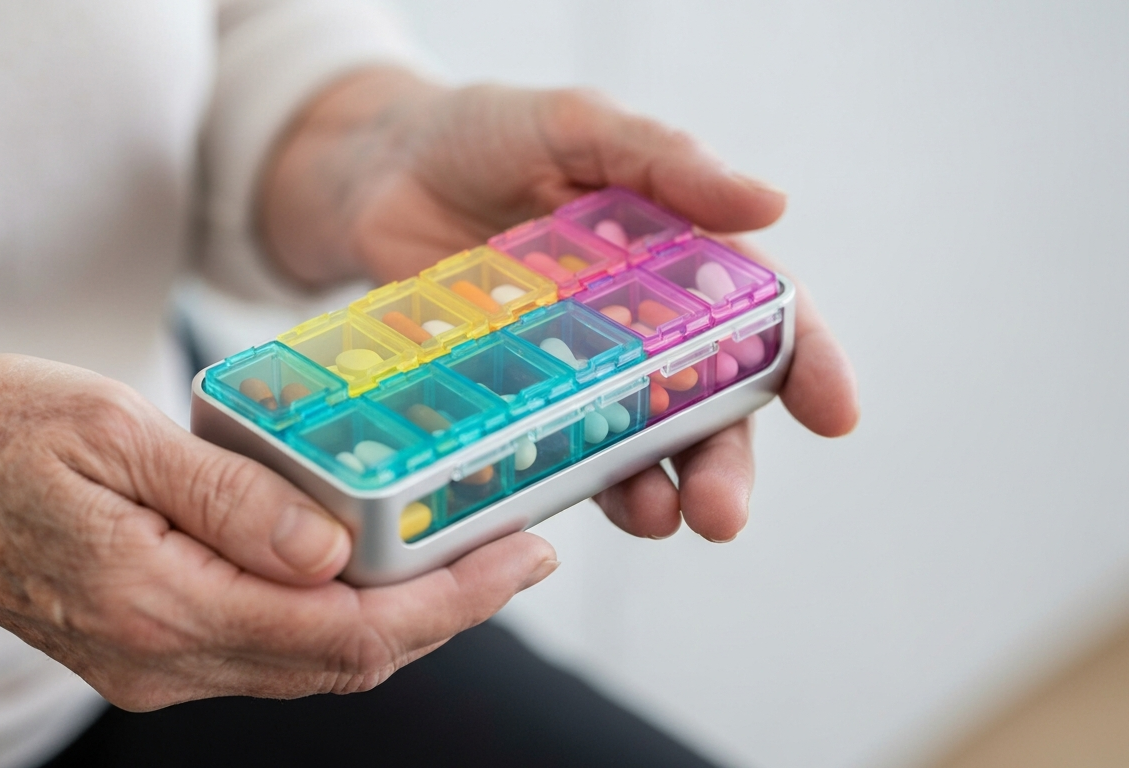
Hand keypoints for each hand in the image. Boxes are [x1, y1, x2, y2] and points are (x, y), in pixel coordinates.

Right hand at [0, 355, 555, 706]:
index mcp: (155, 601)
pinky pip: (271, 652)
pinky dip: (338, 617)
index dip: (449, 601)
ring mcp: (154, 667)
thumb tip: (334, 550)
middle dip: (446, 611)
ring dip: (401, 617)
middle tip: (520, 547)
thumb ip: (226, 495)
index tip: (521, 555)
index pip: (342, 630)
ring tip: (466, 551)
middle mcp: (161, 658)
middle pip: (343, 663)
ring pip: (313, 665)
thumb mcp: (109, 431)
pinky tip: (371, 565)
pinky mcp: (149, 652)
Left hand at [263, 69, 858, 542]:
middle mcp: (637, 326)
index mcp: (676, 258)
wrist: (374, 169)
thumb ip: (663, 160)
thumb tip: (769, 204)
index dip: (806, 364)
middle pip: (705, 407)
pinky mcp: (510, 401)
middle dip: (725, 462)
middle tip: (725, 514)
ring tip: (659, 520)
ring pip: (633, 447)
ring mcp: (574, 371)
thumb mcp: (575, 126)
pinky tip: (553, 502)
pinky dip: (555, 483)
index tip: (836, 415)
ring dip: (654, 491)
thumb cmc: (482, 134)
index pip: (761, 315)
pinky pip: (542, 452)